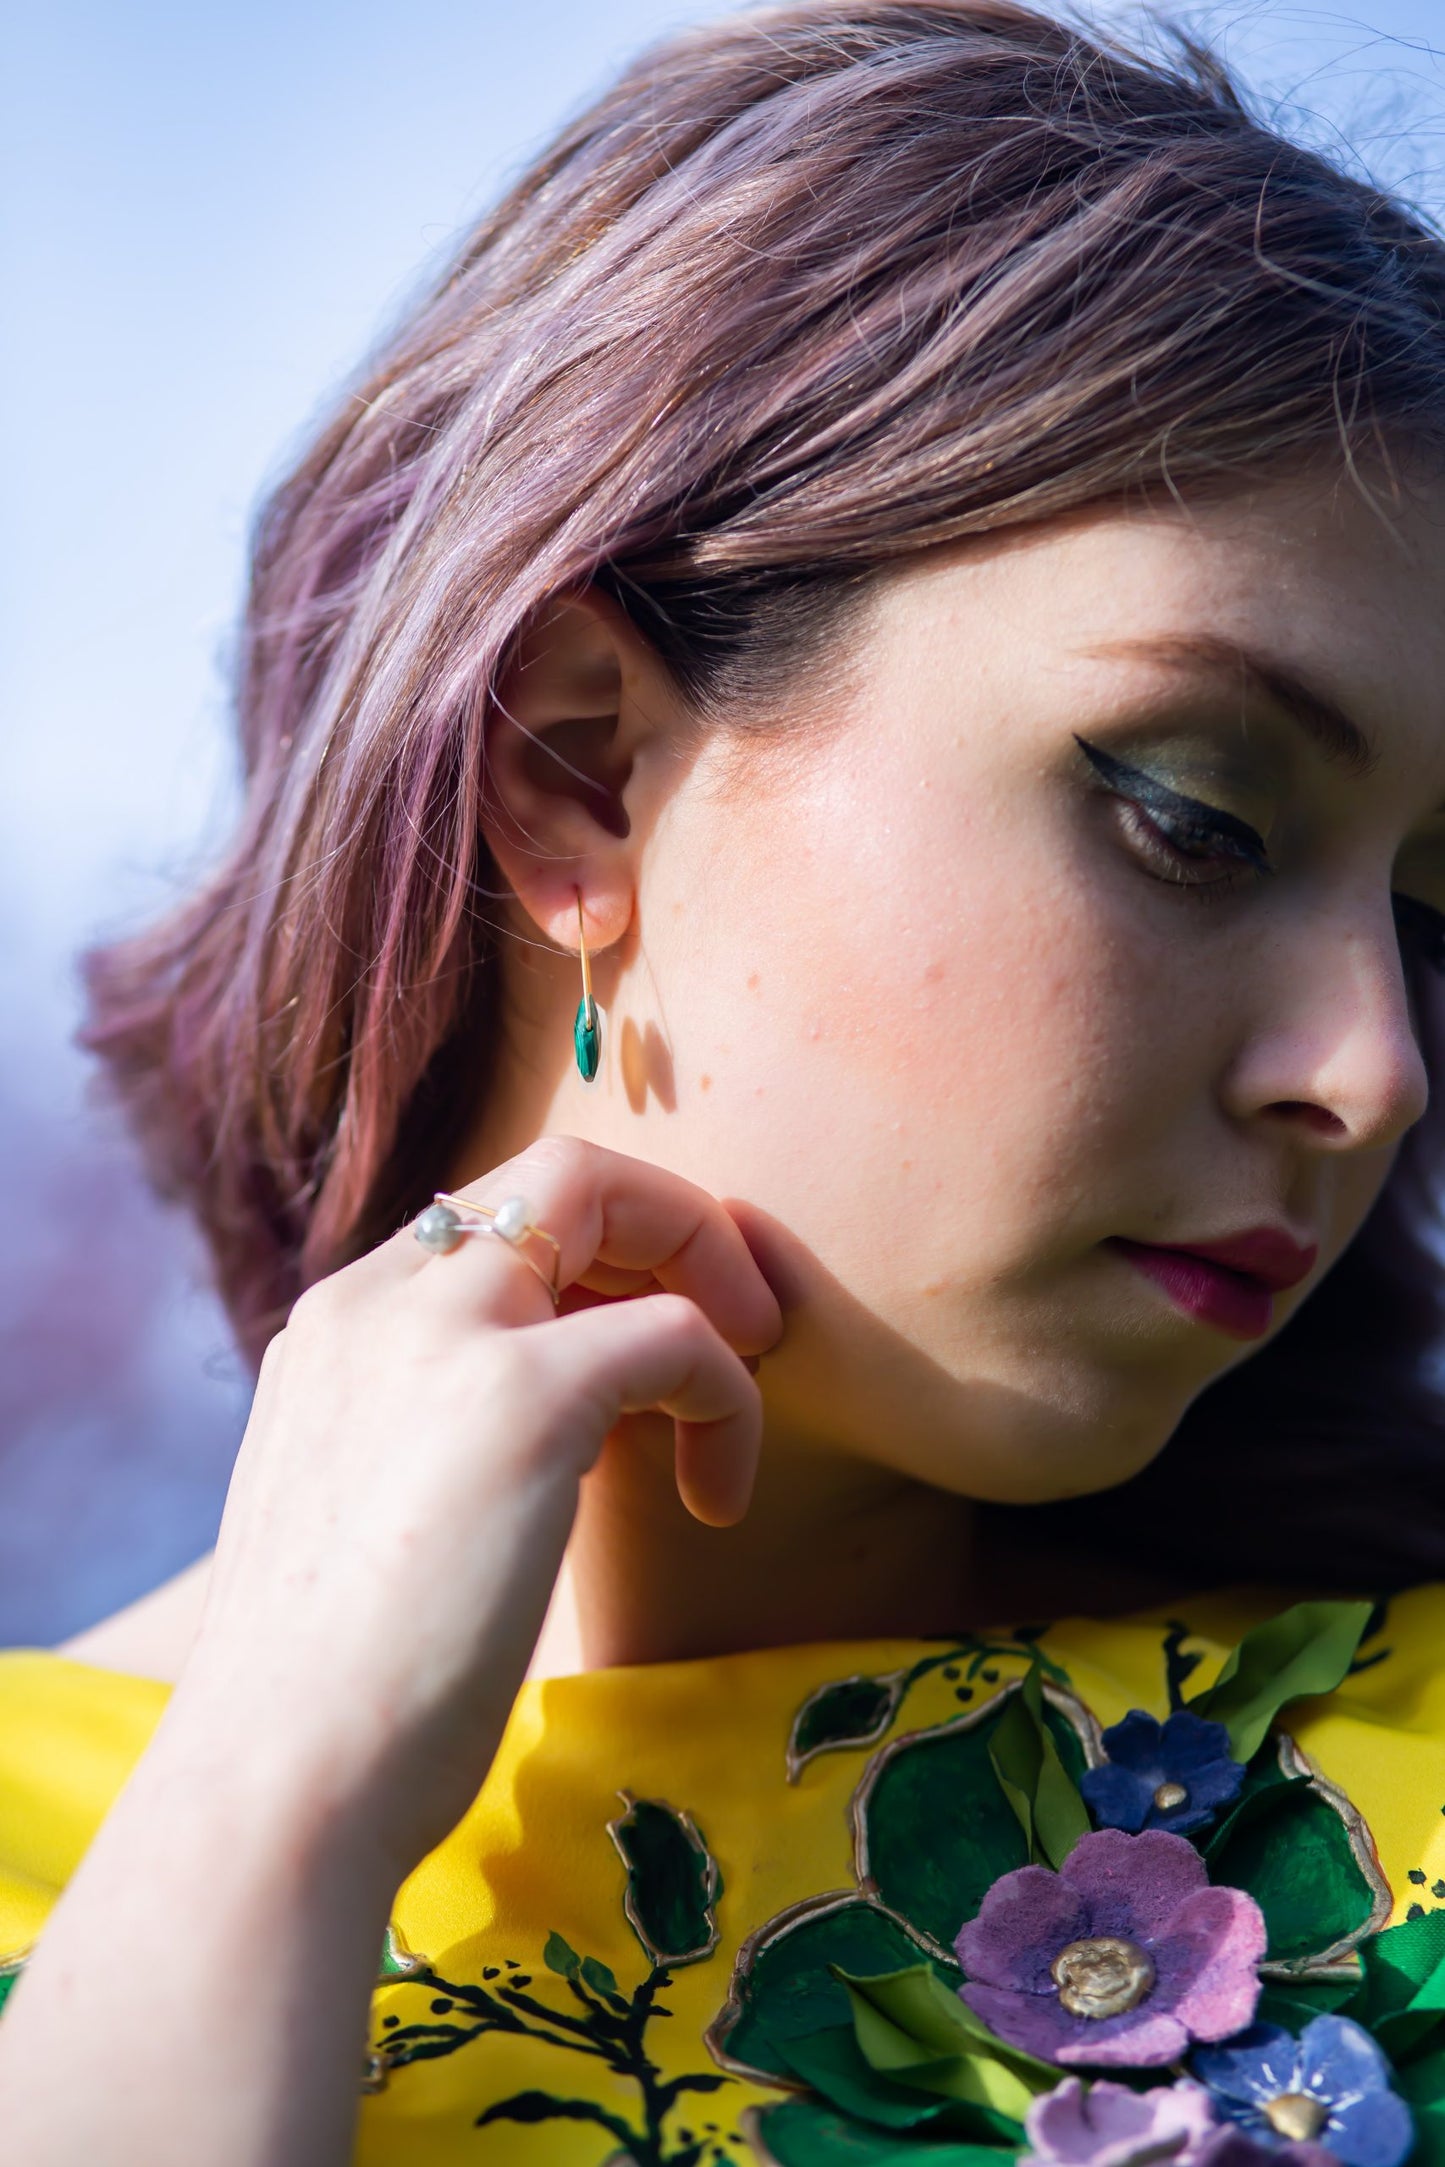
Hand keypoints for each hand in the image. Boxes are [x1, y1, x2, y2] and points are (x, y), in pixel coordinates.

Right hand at [172, 1136, 782, 1875]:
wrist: (277, 1787)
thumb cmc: (330, 1697)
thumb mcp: (361, 1514)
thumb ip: (423, 1438)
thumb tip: (529, 1444)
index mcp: (339, 1330)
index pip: (492, 1220)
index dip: (598, 1256)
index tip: (647, 1353)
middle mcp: (378, 1302)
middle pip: (555, 1170)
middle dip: (669, 1224)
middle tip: (736, 1329)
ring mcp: (442, 1334)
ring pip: (607, 1193)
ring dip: (708, 1274)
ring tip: (739, 1390)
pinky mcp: (520, 1398)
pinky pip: (677, 1333)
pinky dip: (727, 1399)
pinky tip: (718, 1498)